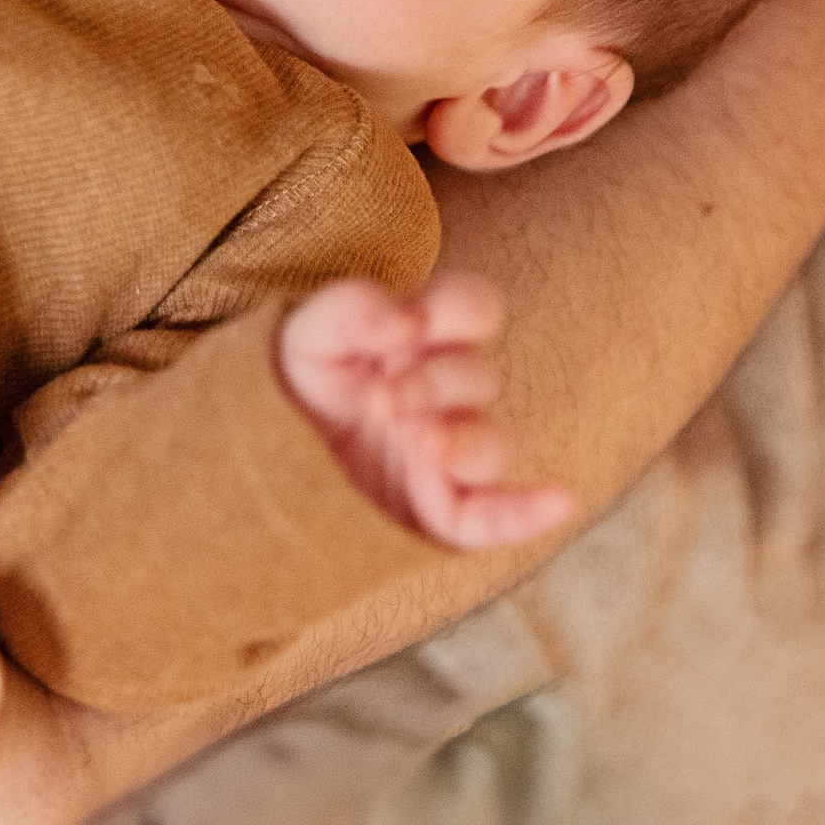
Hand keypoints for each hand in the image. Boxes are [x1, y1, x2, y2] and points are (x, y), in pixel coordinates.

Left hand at [278, 274, 572, 550]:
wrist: (265, 445)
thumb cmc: (302, 376)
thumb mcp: (310, 330)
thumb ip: (353, 309)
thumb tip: (404, 319)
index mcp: (424, 338)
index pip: (475, 308)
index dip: (454, 312)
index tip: (406, 323)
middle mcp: (446, 391)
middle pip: (478, 376)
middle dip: (431, 385)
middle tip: (380, 400)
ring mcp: (448, 451)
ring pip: (491, 444)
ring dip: (465, 443)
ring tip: (425, 442)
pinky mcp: (439, 509)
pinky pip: (495, 517)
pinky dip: (527, 511)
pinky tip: (558, 501)